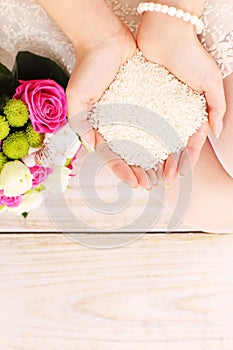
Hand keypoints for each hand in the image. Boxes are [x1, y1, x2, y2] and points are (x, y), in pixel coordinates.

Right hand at [67, 9, 155, 188]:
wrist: (105, 39)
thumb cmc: (87, 68)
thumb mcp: (76, 98)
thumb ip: (81, 123)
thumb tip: (93, 147)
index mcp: (101, 126)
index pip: (112, 153)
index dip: (122, 169)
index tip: (133, 182)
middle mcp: (118, 123)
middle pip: (130, 152)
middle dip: (139, 169)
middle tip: (150, 184)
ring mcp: (132, 113)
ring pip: (144, 141)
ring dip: (152, 159)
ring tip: (162, 173)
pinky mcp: (146, 101)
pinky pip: (155, 120)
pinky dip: (162, 135)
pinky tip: (170, 148)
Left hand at [137, 11, 225, 181]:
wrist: (164, 34)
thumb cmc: (190, 55)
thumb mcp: (210, 80)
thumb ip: (217, 106)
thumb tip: (216, 132)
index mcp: (190, 111)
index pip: (189, 142)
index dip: (186, 158)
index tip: (180, 173)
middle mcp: (172, 112)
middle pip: (170, 144)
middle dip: (167, 164)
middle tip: (162, 180)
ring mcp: (156, 107)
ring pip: (153, 139)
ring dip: (151, 157)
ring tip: (147, 173)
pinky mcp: (139, 101)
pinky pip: (138, 124)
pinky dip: (137, 139)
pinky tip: (134, 153)